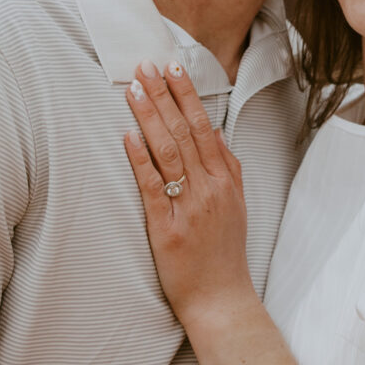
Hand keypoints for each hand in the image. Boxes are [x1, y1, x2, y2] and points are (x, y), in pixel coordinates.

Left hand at [124, 60, 255, 327]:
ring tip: (134, 90)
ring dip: (150, 117)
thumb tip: (212, 131)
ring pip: (168, 152)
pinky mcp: (167, 228)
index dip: (187, 94)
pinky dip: (141, 160)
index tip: (173, 67)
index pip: (203, 125)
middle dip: (165, 95)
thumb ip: (227, 167)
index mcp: (225, 180)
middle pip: (185, 131)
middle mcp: (209, 188)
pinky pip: (152, 187)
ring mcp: (189, 207)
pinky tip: (128, 137)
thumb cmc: (225, 253)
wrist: (222, 299)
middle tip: (147, 66)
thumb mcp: (237, 205)